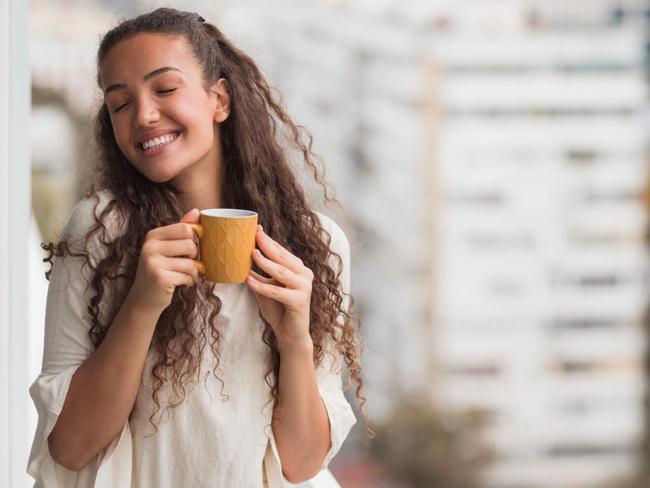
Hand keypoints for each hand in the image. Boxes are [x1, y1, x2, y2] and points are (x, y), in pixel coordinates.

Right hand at [127, 209, 201, 313]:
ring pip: (191, 263)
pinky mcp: (160, 278)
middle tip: (186, 264)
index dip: (194, 239)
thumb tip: (197, 211)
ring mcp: (153, 263)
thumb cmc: (160, 270)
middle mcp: (150, 247)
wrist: (143, 299)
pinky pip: (188, 276)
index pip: (185, 228)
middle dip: (194, 257)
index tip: (189, 250)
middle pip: (190, 244)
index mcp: (153, 236)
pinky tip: (182, 283)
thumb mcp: (167, 248)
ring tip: (185, 275)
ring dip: (193, 272)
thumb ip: (181, 229)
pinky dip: (190, 281)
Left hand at [246, 225, 313, 350]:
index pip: (282, 252)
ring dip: (266, 263)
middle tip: (255, 234)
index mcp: (299, 269)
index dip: (270, 241)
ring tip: (252, 253)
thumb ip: (259, 275)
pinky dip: (262, 286)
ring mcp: (305, 288)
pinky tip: (249, 280)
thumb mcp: (266, 288)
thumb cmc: (278, 309)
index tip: (257, 229)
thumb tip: (240, 259)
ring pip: (282, 272)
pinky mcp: (300, 301)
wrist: (290, 334)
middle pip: (284, 258)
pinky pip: (278, 291)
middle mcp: (305, 275)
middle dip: (269, 245)